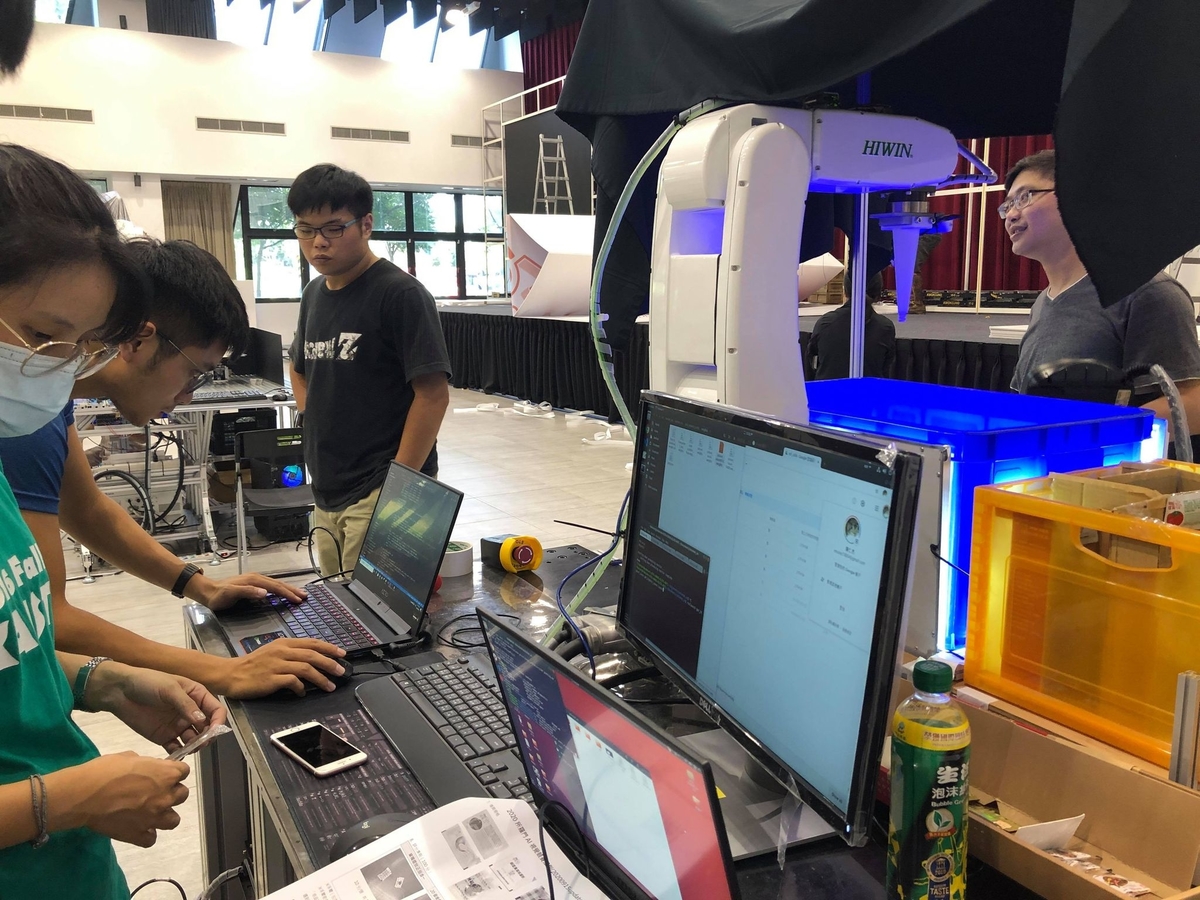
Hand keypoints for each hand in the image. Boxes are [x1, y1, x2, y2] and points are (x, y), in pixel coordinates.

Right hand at [58, 753, 189, 847]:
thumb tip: (150, 769)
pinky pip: (151, 839)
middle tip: (155, 792)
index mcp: (166, 774)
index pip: (184, 771)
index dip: (174, 771)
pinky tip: (138, 828)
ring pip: (173, 820)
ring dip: (165, 815)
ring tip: (150, 812)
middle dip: (171, 792)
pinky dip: (146, 835)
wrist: (84, 794)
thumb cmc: (105, 770)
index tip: (163, 773)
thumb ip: (147, 764)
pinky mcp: (139, 835)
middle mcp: (166, 797)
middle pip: (182, 795)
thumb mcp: (130, 757)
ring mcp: (154, 818)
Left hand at [87, 662, 227, 752]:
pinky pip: (177, 748)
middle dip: (207, 736)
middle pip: (207, 727)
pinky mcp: (164, 737)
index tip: (214, 731)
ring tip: (189, 748)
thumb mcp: (169, 689)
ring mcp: (178, 725)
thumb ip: (186, 705)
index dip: (218, 720)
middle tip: (201, 743)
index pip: (215, 709)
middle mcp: (190, 712)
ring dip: (195, 745)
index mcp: (196, 695)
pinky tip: (177, 755)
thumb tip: (203, 720)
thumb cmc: (147, 683)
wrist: (119, 692)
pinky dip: (180, 753)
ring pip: (194, 739)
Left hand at [192, 573, 306, 610]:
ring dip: (288, 589)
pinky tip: (283, 593)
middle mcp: (256, 578)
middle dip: (292, 590)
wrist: (207, 591)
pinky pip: (271, 586)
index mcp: (254, 580)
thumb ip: (247, 592)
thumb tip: (265, 592)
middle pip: (278, 584)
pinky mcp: (253, 585)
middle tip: (305, 596)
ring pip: (276, 584)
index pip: (275, 587)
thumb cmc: (218, 596)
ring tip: (299, 594)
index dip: (287, 593)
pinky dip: (280, 590)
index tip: (298, 600)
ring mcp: (255, 581)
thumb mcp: (230, 594)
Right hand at [214, 639, 346, 697]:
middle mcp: (282, 652)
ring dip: (321, 678)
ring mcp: (277, 665)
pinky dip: (301, 688)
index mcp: (284, 643)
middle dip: (330, 663)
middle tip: (341, 671)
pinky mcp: (271, 679)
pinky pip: (293, 682)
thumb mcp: (273, 652)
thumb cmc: (253, 665)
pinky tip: (303, 693)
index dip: (329, 648)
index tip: (342, 654)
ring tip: (330, 686)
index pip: (311, 643)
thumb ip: (291, 653)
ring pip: (306, 668)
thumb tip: (312, 660)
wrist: (231, 674)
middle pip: (312, 655)